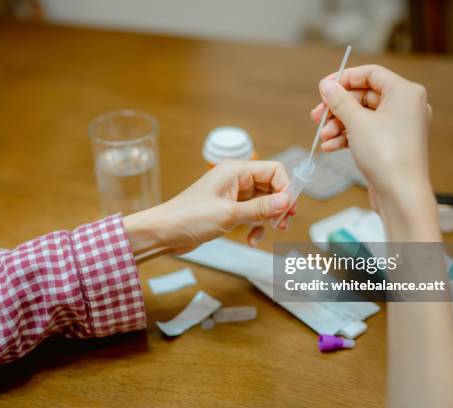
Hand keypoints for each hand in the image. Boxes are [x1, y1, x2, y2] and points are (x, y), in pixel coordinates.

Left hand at [124, 160, 293, 257]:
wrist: (163, 232)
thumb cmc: (188, 217)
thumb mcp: (229, 214)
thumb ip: (261, 208)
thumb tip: (287, 201)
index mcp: (236, 171)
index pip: (274, 170)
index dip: (286, 188)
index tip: (289, 209)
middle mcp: (235, 180)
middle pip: (271, 187)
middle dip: (279, 205)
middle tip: (283, 224)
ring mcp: (232, 195)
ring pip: (263, 203)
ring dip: (269, 218)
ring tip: (271, 231)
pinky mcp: (228, 210)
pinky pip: (251, 215)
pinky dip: (255, 227)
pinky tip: (251, 240)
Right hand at [310, 64, 438, 240]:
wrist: (401, 194)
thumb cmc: (387, 155)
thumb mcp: (357, 122)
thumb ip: (340, 101)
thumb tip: (327, 86)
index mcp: (405, 92)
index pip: (371, 74)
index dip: (344, 79)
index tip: (323, 88)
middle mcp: (406, 106)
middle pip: (364, 96)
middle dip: (337, 108)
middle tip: (317, 117)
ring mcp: (399, 127)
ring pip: (362, 117)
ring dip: (339, 125)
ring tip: (323, 136)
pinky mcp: (391, 145)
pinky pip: (366, 133)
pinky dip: (347, 137)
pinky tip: (330, 147)